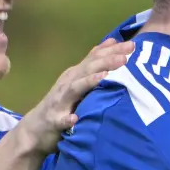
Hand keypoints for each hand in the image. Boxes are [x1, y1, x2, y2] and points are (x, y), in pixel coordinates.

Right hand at [16, 39, 134, 154]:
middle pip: (88, 69)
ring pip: (75, 88)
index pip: (95, 58)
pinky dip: (67, 118)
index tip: (133, 45)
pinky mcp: (53, 120)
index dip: (113, 51)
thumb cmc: (62, 103)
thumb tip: (111, 42)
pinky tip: (74, 118)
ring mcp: (59, 101)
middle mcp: (68, 83)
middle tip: (126, 57)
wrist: (36, 128)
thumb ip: (94, 63)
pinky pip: (60, 120)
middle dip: (107, 61)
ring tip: (105, 76)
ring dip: (89, 81)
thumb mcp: (78, 80)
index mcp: (76, 74)